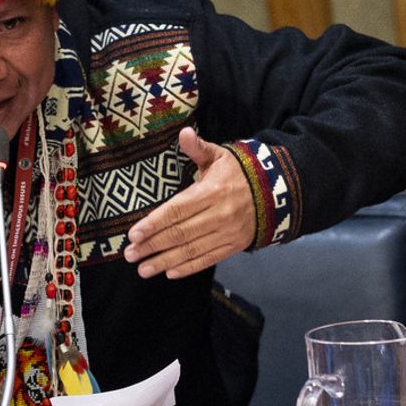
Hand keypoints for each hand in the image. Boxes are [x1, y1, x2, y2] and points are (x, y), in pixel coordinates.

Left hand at [123, 127, 255, 277]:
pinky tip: (170, 273)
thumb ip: (198, 148)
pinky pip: (208, 259)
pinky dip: (189, 267)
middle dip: (152, 245)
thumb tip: (184, 133)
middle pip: (180, 233)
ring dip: (165, 261)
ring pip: (191, 250)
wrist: (276, 191)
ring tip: (143, 269)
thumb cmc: (239, 172)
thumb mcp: (219, 156)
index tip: (133, 234)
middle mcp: (219, 214)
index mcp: (212, 191)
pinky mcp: (234, 246)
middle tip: (129, 255)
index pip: (177, 210)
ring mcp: (227, 233)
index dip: (154, 223)